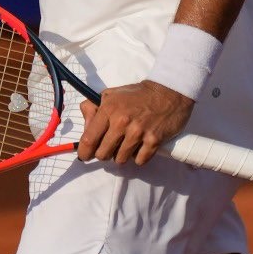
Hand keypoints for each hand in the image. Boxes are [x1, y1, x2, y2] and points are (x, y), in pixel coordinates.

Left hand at [77, 80, 195, 165]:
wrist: (168, 93)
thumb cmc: (136, 95)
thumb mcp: (110, 95)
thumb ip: (93, 109)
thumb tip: (85, 128)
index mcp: (108, 109)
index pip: (89, 139)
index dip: (84, 152)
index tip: (86, 155)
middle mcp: (122, 122)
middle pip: (102, 154)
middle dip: (104, 154)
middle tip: (110, 147)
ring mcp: (138, 132)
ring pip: (120, 160)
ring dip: (121, 155)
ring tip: (127, 144)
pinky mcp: (154, 141)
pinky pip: (139, 161)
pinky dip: (138, 157)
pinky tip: (140, 146)